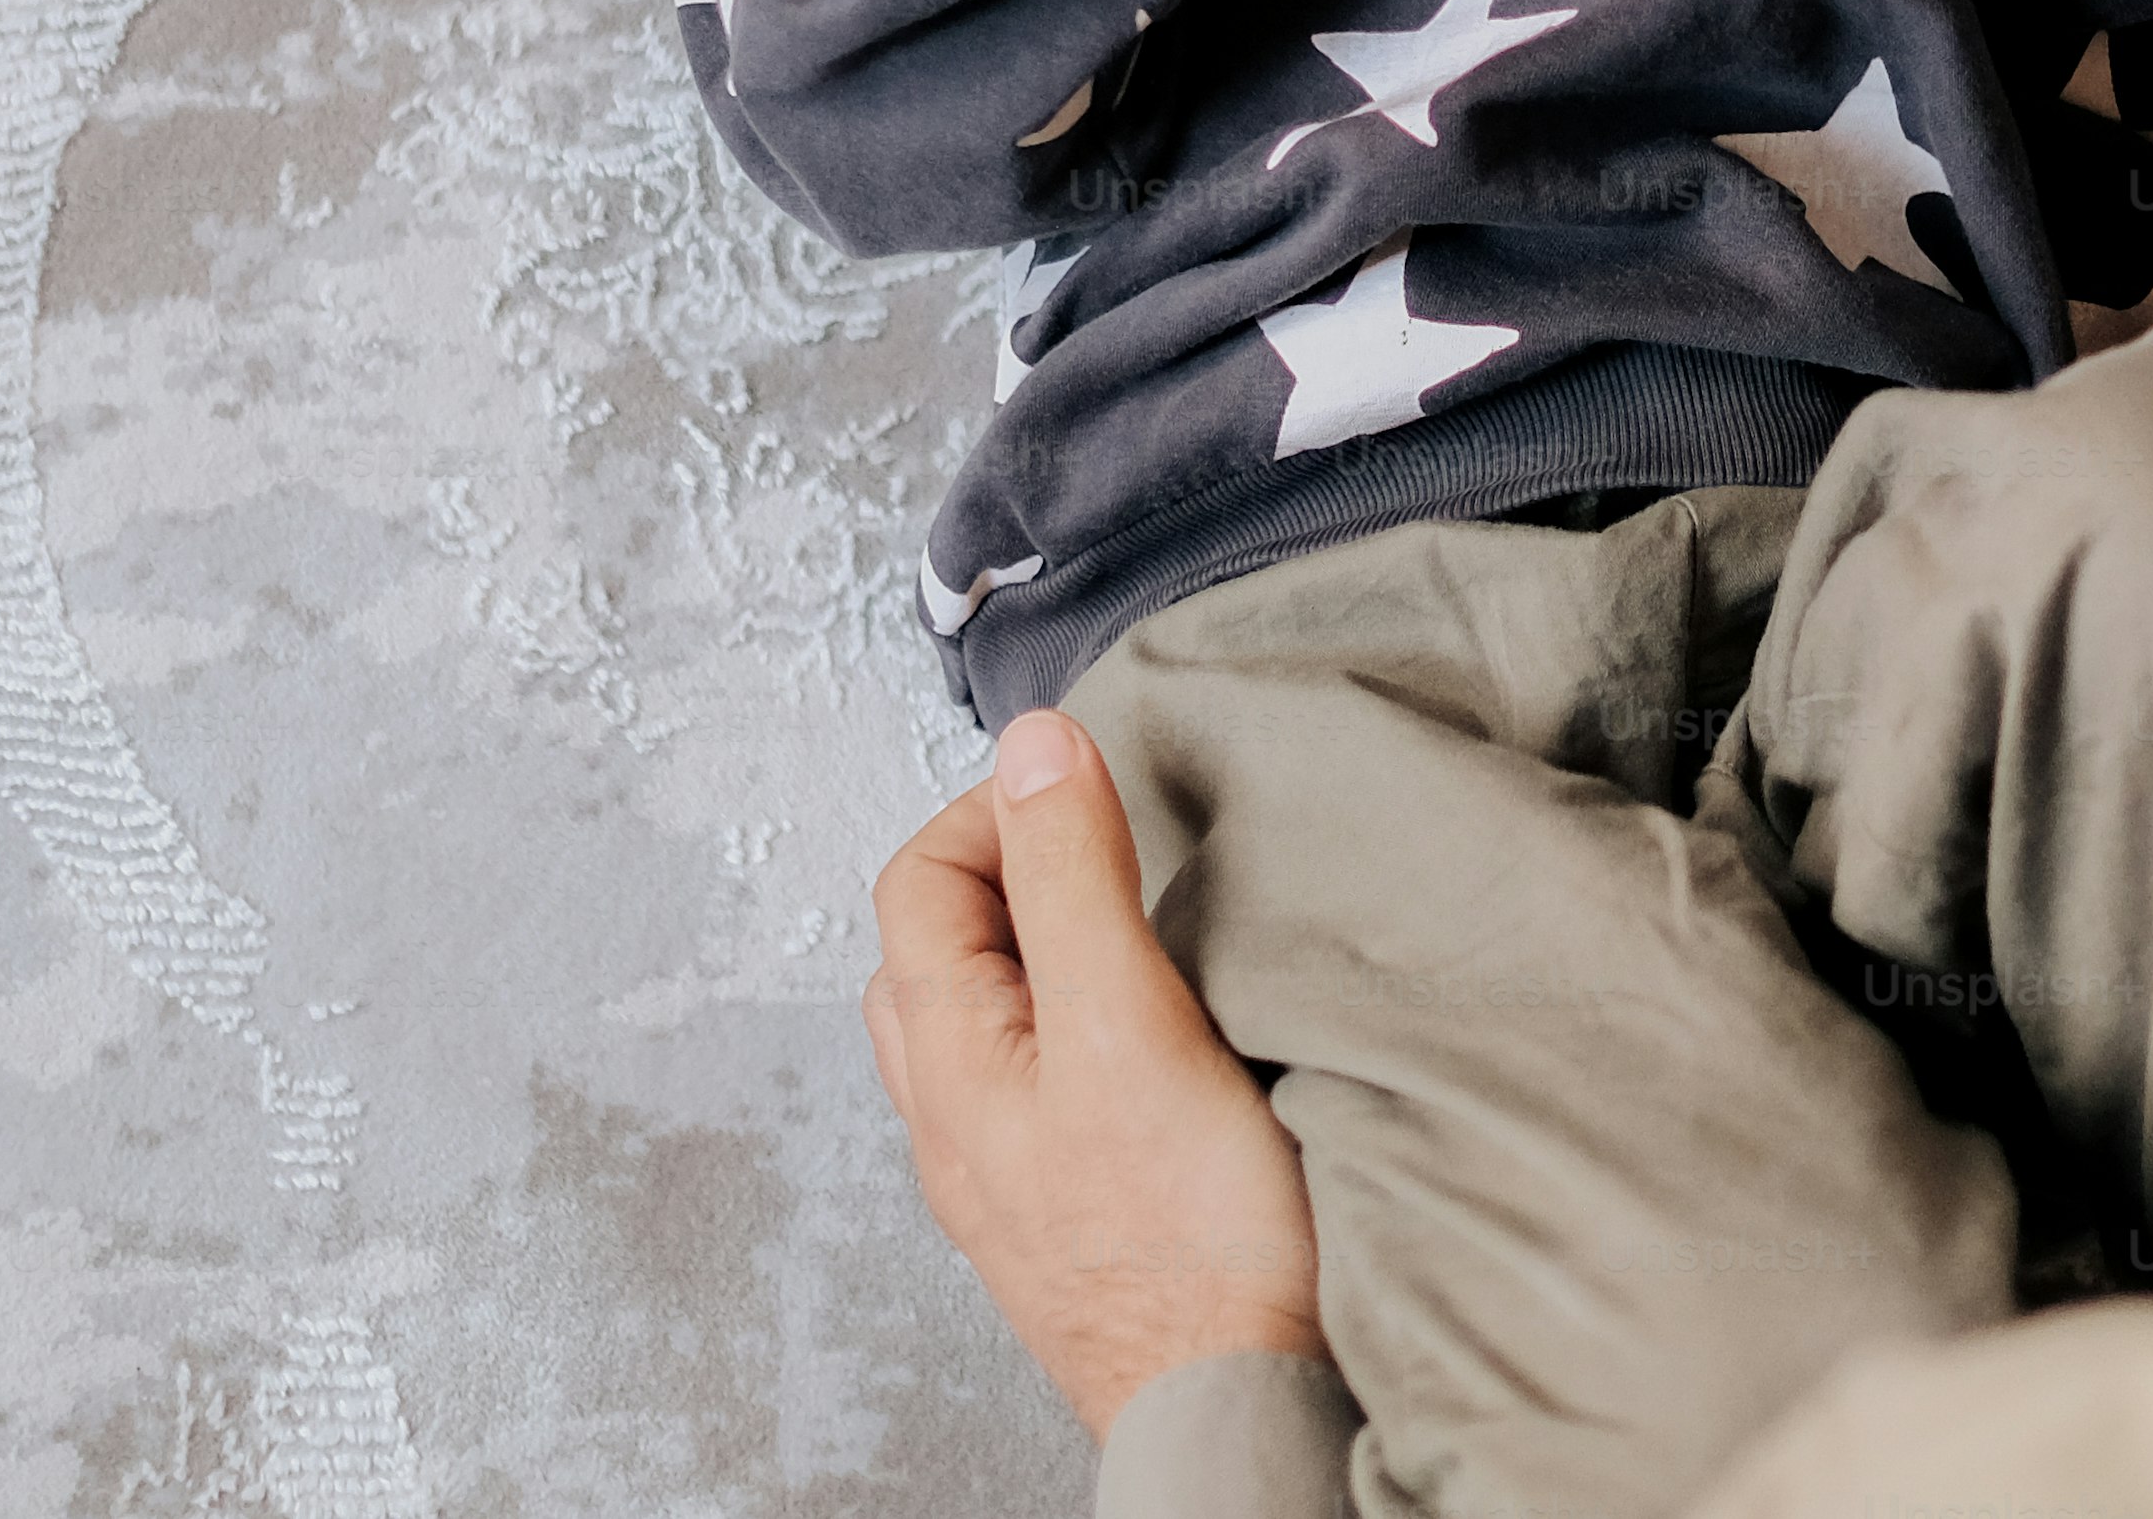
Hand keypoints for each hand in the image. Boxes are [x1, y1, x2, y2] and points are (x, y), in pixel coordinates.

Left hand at [866, 705, 1329, 1437]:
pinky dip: (1075, 1026)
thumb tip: (1031, 746)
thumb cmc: (1192, 1245)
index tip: (1093, 792)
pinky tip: (1150, 1040)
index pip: (916, 882)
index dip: (994, 809)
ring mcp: (1008, 1178)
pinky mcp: (1071, 1213)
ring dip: (1037, 953)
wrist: (1237, 1406)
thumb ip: (1074, 879)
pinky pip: (1037, 1086)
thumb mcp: (1128, 1023)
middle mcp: (957, 1125)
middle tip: (1105, 845)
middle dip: (1004, 872)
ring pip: (983, 1024)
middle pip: (934, 951)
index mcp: (951, 1063)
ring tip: (1128, 928)